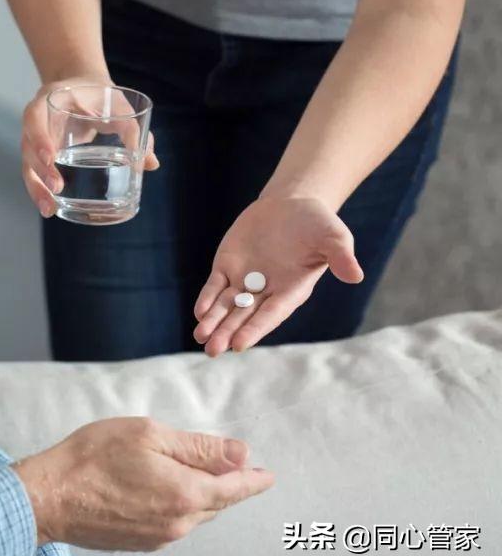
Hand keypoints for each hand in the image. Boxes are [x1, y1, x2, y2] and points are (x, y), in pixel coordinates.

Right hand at [11, 417, 274, 550]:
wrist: (49, 497)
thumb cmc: (93, 458)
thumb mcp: (149, 435)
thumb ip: (199, 447)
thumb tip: (241, 453)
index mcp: (186, 493)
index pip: (235, 487)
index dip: (254, 479)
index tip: (269, 475)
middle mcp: (179, 522)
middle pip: (216, 502)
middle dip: (228, 485)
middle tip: (238, 469)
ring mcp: (159, 535)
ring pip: (194, 513)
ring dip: (201, 495)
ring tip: (197, 475)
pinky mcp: (141, 542)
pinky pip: (173, 522)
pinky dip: (178, 505)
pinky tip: (164, 490)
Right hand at [22, 76, 158, 216]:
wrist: (85, 88)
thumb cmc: (101, 95)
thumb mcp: (118, 105)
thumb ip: (132, 129)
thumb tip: (150, 163)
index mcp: (49, 99)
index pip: (34, 117)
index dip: (39, 137)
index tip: (52, 157)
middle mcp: (37, 120)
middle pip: (27, 147)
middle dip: (40, 169)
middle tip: (57, 186)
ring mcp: (35, 139)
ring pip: (28, 165)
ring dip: (37, 187)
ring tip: (49, 208)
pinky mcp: (40, 154)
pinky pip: (35, 174)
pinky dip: (40, 191)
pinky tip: (49, 208)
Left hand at [193, 196, 365, 356]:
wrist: (291, 204)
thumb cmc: (317, 224)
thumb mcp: (333, 236)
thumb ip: (340, 256)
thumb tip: (356, 276)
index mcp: (291, 291)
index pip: (270, 314)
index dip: (255, 329)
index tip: (239, 345)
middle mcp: (266, 291)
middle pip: (244, 316)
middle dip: (227, 332)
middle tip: (212, 350)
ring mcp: (245, 280)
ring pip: (226, 306)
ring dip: (213, 321)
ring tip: (200, 337)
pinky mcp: (228, 266)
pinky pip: (215, 286)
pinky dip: (207, 299)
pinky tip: (199, 312)